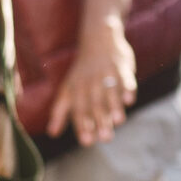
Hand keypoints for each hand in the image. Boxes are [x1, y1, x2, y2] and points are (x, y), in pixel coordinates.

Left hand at [48, 22, 135, 146]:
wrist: (98, 39)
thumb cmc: (82, 71)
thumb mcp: (68, 88)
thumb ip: (60, 111)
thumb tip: (52, 133)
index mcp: (76, 89)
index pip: (78, 110)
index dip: (82, 126)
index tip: (87, 142)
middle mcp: (90, 82)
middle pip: (95, 104)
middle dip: (100, 121)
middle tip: (106, 138)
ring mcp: (106, 74)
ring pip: (110, 92)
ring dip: (114, 106)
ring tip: (118, 122)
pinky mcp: (121, 66)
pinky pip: (125, 78)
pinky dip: (127, 88)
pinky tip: (129, 100)